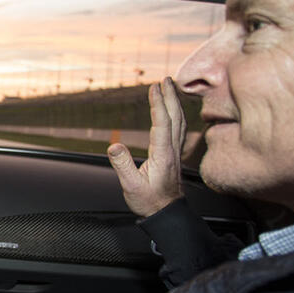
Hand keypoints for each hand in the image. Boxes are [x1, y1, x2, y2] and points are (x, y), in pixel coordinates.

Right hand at [107, 77, 184, 216]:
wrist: (166, 213)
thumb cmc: (149, 201)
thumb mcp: (131, 186)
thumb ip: (123, 165)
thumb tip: (114, 145)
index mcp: (162, 154)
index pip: (162, 123)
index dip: (158, 104)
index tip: (153, 87)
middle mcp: (172, 150)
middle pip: (175, 117)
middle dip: (170, 96)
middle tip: (165, 79)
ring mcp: (175, 152)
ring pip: (179, 122)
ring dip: (175, 103)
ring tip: (171, 88)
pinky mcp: (174, 155)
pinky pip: (179, 129)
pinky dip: (177, 114)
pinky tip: (173, 111)